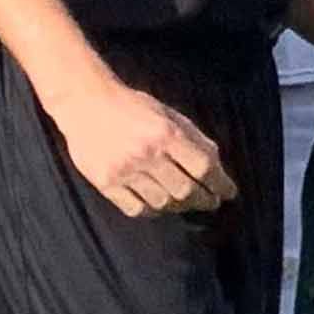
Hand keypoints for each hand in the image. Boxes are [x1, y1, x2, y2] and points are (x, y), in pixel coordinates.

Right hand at [50, 78, 232, 218]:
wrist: (85, 103)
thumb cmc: (132, 106)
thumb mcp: (168, 113)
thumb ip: (192, 138)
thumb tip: (216, 167)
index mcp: (166, 133)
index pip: (203, 167)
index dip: (220, 184)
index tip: (228, 193)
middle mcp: (146, 153)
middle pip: (185, 190)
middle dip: (203, 200)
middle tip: (210, 202)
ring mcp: (124, 170)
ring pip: (163, 203)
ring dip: (180, 207)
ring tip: (186, 203)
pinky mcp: (105, 182)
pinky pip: (136, 209)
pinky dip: (152, 211)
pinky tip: (159, 205)